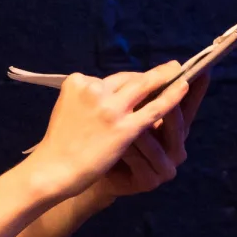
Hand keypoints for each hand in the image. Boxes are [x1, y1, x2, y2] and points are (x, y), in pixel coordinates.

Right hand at [25, 61, 189, 203]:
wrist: (52, 170)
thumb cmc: (60, 144)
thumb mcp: (67, 109)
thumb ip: (88, 99)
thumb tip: (112, 95)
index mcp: (77, 82)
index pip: (113, 78)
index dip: (132, 80)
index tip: (146, 80)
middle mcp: (94, 90)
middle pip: (130, 79)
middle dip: (153, 74)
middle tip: (172, 66)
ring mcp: (110, 108)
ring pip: (145, 87)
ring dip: (166, 78)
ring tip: (180, 72)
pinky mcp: (123, 128)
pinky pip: (154, 109)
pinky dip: (172, 97)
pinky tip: (184, 88)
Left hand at [96, 74, 208, 200]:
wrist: (97, 177)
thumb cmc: (115, 140)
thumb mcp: (132, 116)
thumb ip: (146, 99)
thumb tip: (158, 69)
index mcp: (178, 133)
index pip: (189, 108)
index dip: (197, 91)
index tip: (204, 70)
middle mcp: (178, 151)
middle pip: (176, 122)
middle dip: (167, 101)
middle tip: (165, 83)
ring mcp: (166, 169)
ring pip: (152, 139)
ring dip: (137, 123)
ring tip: (124, 109)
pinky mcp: (148, 182)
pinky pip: (136, 156)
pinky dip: (123, 143)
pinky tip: (110, 135)